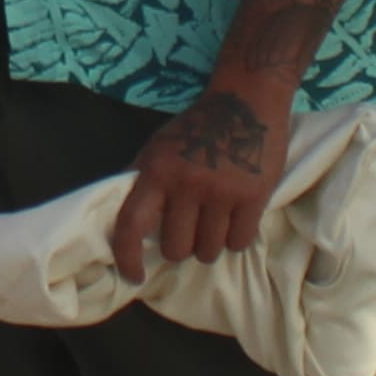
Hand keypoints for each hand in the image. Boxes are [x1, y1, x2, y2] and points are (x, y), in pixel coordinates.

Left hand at [109, 86, 290, 279]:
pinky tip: (235, 220)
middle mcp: (186, 184)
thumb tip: (122, 221)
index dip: (127, 257)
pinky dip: (235, 238)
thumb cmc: (198, 126)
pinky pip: (238, 243)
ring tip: (213, 223)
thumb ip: (142, 180)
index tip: (134, 275)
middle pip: (176, 249)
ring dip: (209, 245)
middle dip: (182, 246)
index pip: (131, 224)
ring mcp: (220, 192)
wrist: (247, 100)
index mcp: (156, 171)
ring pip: (208, 251)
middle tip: (189, 229)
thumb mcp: (159, 146)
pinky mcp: (253, 197)